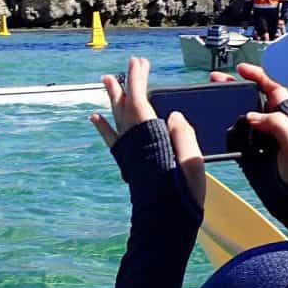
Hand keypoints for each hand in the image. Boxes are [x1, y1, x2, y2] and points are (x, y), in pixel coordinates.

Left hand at [92, 56, 204, 207]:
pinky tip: (94, 117)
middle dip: (125, 84)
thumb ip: (184, 137)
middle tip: (126, 66)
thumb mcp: (193, 164)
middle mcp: (135, 143)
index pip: (140, 101)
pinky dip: (102, 127)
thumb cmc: (183, 196)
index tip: (138, 62)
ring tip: (106, 81)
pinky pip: (111, 140)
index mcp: (152, 139)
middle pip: (125, 107)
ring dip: (112, 99)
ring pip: (116, 119)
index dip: (137, 80)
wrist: (164, 225)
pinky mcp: (126, 164)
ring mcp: (128, 154)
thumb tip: (174, 116)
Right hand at [208, 63, 287, 185]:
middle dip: (233, 86)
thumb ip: (277, 125)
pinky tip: (210, 123)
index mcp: (286, 115)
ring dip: (225, 106)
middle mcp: (271, 124)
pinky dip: (221, 129)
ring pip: (238, 115)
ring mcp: (258, 139)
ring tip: (209, 97)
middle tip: (215, 79)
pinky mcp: (248, 154)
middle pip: (250, 98)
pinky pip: (232, 137)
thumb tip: (250, 117)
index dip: (257, 76)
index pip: (271, 87)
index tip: (240, 70)